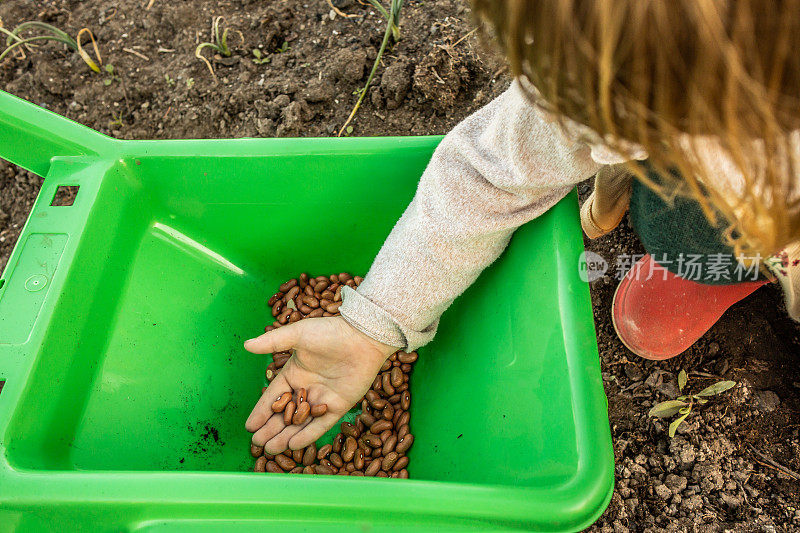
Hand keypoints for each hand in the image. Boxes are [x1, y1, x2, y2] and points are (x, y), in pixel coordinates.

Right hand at [244, 316, 396, 453]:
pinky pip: (321, 424)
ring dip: (285, 435)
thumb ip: (273, 342)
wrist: (363, 337)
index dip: (261, 412)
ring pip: (300, 422)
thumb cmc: (330, 332)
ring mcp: (323, 398)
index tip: (250, 426)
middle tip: (256, 443)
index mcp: (295, 373)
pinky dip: (307, 434)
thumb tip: (247, 345)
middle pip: (285, 414)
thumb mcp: (298, 335)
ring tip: (270, 449)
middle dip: (270, 429)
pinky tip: (293, 444)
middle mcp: (308, 388)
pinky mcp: (339, 406)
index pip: (274, 397)